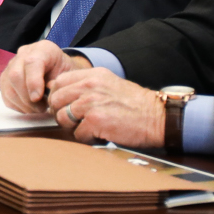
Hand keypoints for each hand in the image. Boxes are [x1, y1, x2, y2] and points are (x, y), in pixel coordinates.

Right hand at [0, 41, 86, 114]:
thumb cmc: (65, 72)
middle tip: (41, 108)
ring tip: (37, 109)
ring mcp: (12, 66)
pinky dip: (18, 105)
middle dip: (27, 97)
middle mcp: (23, 54)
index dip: (33, 81)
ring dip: (23, 104)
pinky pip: (6, 95)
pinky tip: (30, 107)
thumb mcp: (69, 74)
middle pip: (15, 75)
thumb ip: (59, 83)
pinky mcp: (6, 79)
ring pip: (8, 87)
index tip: (38, 97)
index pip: (31, 62)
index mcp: (43, 49)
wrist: (59, 70)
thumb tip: (48, 97)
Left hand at [45, 68, 166, 146]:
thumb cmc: (135, 105)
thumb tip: (61, 92)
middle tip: (76, 121)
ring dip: (73, 127)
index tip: (65, 105)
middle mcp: (90, 86)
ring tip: (90, 128)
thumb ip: (87, 86)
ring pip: (62, 118)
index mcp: (93, 75)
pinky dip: (87, 138)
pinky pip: (77, 134)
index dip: (58, 96)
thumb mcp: (109, 85)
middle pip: (56, 100)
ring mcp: (91, 103)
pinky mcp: (96, 120)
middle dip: (62, 113)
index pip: (59, 82)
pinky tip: (100, 134)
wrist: (157, 117)